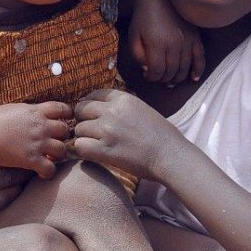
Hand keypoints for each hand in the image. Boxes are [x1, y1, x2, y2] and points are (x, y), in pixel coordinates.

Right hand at [0, 102, 71, 178]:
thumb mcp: (14, 109)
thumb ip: (29, 111)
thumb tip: (36, 112)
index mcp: (36, 111)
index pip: (61, 108)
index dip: (66, 114)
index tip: (65, 119)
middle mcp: (40, 126)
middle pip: (65, 130)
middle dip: (61, 136)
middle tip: (54, 142)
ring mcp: (38, 143)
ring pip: (62, 150)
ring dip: (58, 155)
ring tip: (50, 158)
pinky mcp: (31, 159)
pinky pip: (50, 169)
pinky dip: (48, 172)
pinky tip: (42, 173)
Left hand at [73, 89, 187, 181]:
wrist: (172, 156)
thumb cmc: (162, 136)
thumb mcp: (142, 109)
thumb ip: (121, 107)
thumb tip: (102, 108)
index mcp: (123, 99)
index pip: (94, 94)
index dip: (90, 106)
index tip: (92, 116)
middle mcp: (112, 111)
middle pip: (81, 109)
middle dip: (83, 120)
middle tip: (91, 132)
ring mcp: (107, 130)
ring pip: (79, 129)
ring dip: (84, 138)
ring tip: (96, 145)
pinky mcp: (105, 149)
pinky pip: (80, 146)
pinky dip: (84, 151)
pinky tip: (94, 154)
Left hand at [128, 0, 204, 84]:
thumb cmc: (143, 18)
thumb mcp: (133, 37)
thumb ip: (138, 56)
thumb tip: (147, 70)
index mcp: (157, 44)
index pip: (157, 70)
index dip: (151, 77)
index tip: (147, 76)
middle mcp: (174, 44)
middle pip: (171, 71)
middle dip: (163, 79)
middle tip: (158, 79)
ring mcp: (187, 41)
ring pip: (184, 67)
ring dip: (178, 78)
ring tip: (171, 82)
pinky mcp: (195, 37)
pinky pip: (200, 57)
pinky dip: (198, 69)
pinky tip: (194, 78)